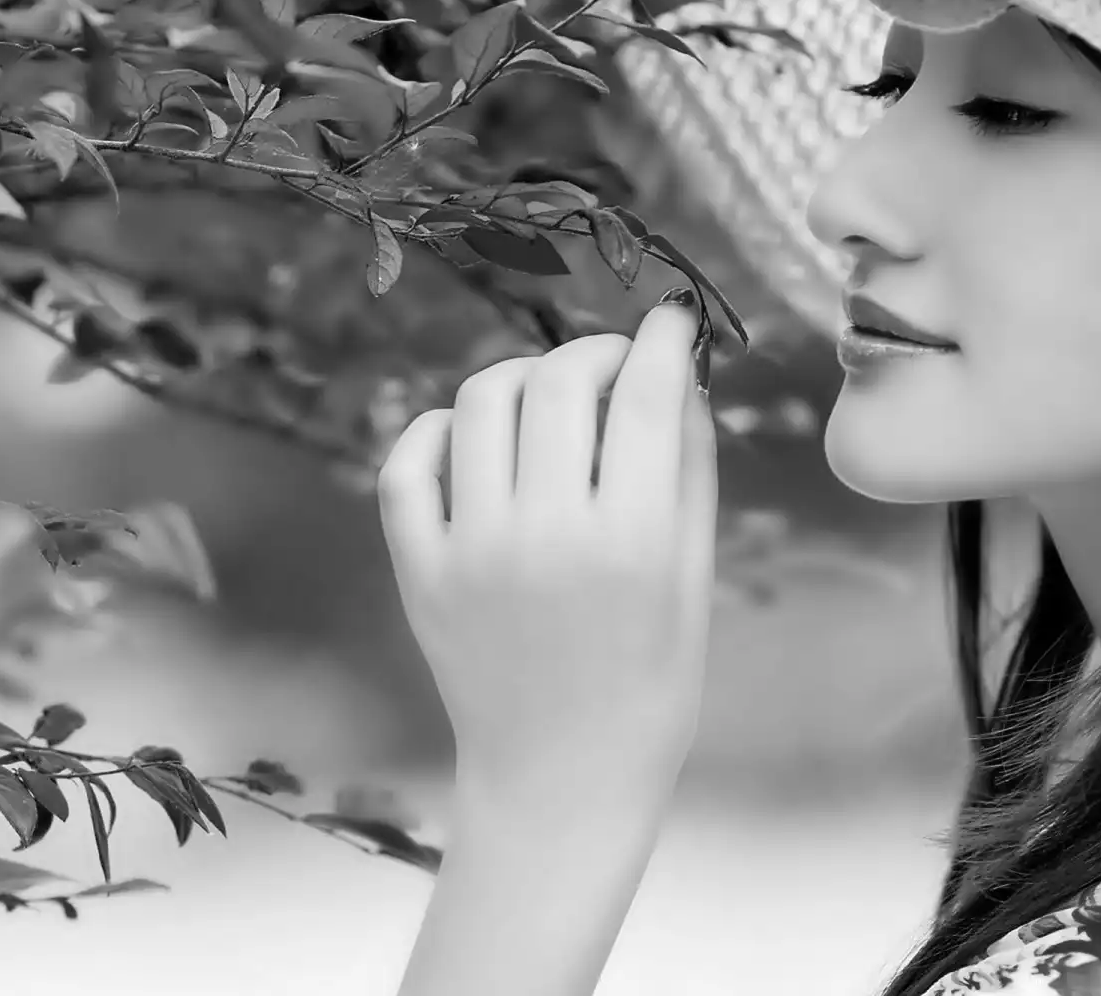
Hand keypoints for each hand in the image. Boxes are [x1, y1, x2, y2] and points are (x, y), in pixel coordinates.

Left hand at [377, 292, 717, 804]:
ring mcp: (472, 550)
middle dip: (594, 353)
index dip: (661, 340)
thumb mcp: (692, 580)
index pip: (644, 396)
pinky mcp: (420, 570)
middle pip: (557, 384)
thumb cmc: (649, 686)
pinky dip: (438, 429)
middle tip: (612, 367)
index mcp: (632, 541)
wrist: (561, 778)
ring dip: (521, 377)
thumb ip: (689, 472)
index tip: (669, 322)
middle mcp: (545, 535)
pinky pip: (408, 463)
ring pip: (480, 403)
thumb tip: (680, 376)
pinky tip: (473, 439)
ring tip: (546, 399)